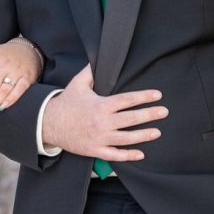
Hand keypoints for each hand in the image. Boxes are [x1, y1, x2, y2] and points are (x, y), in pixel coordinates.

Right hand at [42, 64, 166, 159]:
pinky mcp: (95, 149)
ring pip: (127, 138)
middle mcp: (102, 122)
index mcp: (100, 104)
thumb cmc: (66, 102)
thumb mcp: (77, 84)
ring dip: (144, 135)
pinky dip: (128, 155)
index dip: (144, 97)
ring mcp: (99, 137)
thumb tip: (100, 58)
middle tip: (164, 112)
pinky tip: (141, 153)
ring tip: (157, 132)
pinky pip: (115, 154)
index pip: (127, 100)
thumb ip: (91, 71)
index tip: (157, 95)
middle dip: (149, 115)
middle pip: (131, 118)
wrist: (48, 123)